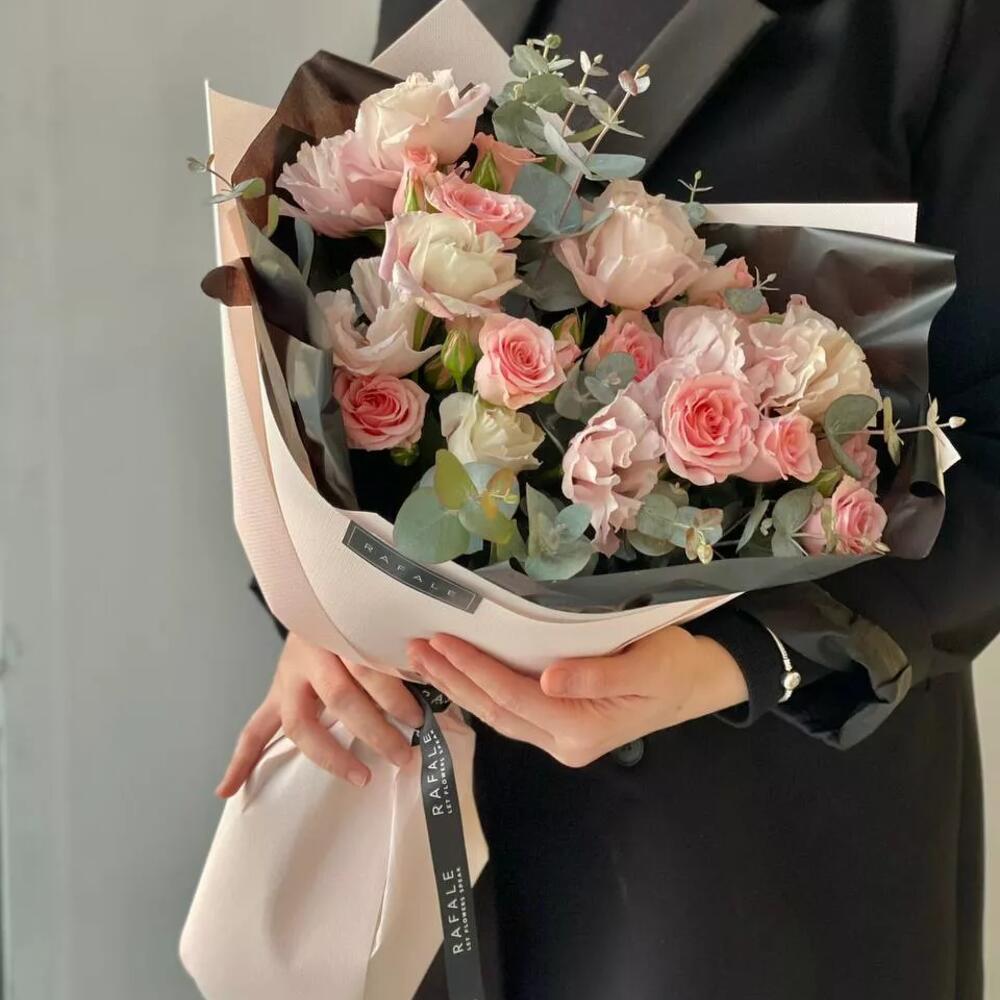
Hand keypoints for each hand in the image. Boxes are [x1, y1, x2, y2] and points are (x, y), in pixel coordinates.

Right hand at [216, 632, 424, 795]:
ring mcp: (288, 676)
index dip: (392, 695)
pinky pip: (253, 729)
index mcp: (340, 632)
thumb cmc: (356, 616)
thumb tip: (436, 678)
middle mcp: (311, 654)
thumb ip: (394, 647)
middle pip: (341, 696)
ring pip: (302, 721)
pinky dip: (241, 760)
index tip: (418, 720)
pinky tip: (227, 789)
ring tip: (360, 776)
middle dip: (375, 729)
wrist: (315, 596)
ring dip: (331, 755)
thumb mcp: (376, 623)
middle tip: (405, 753)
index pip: (367, 666)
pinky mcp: (275, 692)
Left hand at [407, 626, 747, 767]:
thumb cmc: (674, 667)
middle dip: (453, 680)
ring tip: (425, 659)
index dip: (475, 669)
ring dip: (460, 686)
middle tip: (415, 649)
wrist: (696, 684)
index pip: (513, 697)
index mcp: (582, 728)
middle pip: (495, 711)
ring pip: (498, 714)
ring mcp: (560, 738)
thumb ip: (597, 676)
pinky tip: (460, 674)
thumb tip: (548, 679)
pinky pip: (510, 711)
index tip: (441, 642)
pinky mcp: (560, 726)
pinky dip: (481, 691)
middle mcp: (564, 741)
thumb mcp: (645, 667)